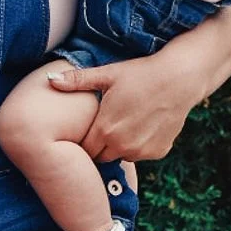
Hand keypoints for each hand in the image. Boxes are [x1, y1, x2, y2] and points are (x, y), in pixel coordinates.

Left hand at [48, 49, 199, 161]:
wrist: (180, 78)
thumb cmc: (141, 74)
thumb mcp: (108, 74)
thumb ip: (77, 81)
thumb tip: (50, 79)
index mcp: (105, 129)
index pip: (84, 149)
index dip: (85, 139)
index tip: (89, 127)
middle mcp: (122, 146)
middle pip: (101, 156)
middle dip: (101, 145)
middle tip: (107, 124)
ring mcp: (142, 151)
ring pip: (121, 156)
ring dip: (120, 146)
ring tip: (126, 122)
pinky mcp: (158, 152)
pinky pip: (141, 154)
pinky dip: (140, 144)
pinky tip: (145, 124)